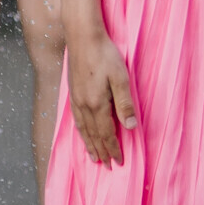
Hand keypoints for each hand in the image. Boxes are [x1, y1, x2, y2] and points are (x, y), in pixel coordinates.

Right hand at [67, 31, 136, 165]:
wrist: (82, 37)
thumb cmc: (105, 55)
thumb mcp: (121, 78)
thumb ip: (125, 103)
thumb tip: (131, 126)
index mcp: (97, 104)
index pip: (106, 133)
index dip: (113, 148)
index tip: (119, 162)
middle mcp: (84, 106)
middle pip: (93, 135)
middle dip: (102, 152)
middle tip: (107, 167)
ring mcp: (76, 100)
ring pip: (83, 130)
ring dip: (89, 145)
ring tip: (94, 157)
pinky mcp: (73, 93)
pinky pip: (76, 120)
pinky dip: (81, 132)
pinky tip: (83, 133)